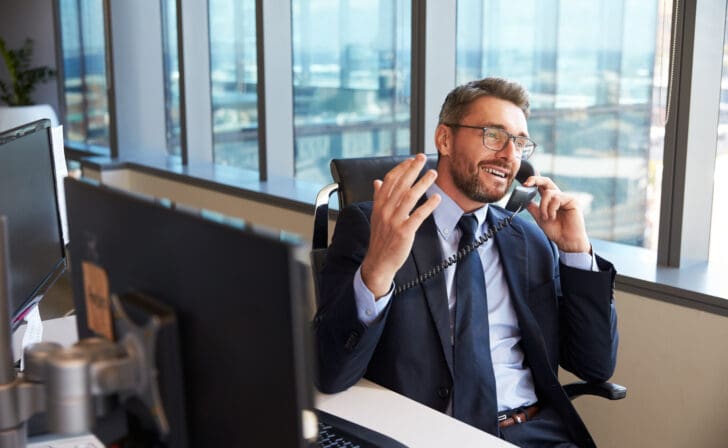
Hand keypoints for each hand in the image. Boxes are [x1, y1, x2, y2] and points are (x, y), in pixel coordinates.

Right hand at [361, 154, 440, 297]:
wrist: (378, 261)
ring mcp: (394, 221)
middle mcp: (385, 211)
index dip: (401, 168)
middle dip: (412, 169)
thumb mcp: (376, 216)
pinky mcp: (404, 232)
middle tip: (423, 158)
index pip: (390, 181)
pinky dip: (428, 205)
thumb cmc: (380, 239)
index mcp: (379, 205)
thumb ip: (378, 198)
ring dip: (423, 182)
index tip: (411, 160)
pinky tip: (436, 197)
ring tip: (433, 173)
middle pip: (400, 184)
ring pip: (410, 196)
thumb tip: (377, 181)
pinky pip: (418, 215)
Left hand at [523, 175, 590, 252]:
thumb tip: (524, 199)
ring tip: (546, 217)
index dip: (534, 180)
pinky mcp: (572, 200)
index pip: (542, 186)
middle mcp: (559, 196)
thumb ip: (533, 208)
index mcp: (551, 200)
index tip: (524, 183)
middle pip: (547, 181)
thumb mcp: (540, 218)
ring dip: (543, 206)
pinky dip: (551, 209)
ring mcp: (566, 197)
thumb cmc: (556, 231)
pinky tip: (553, 217)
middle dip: (535, 180)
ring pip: (548, 193)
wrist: (566, 241)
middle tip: (526, 184)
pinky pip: (556, 198)